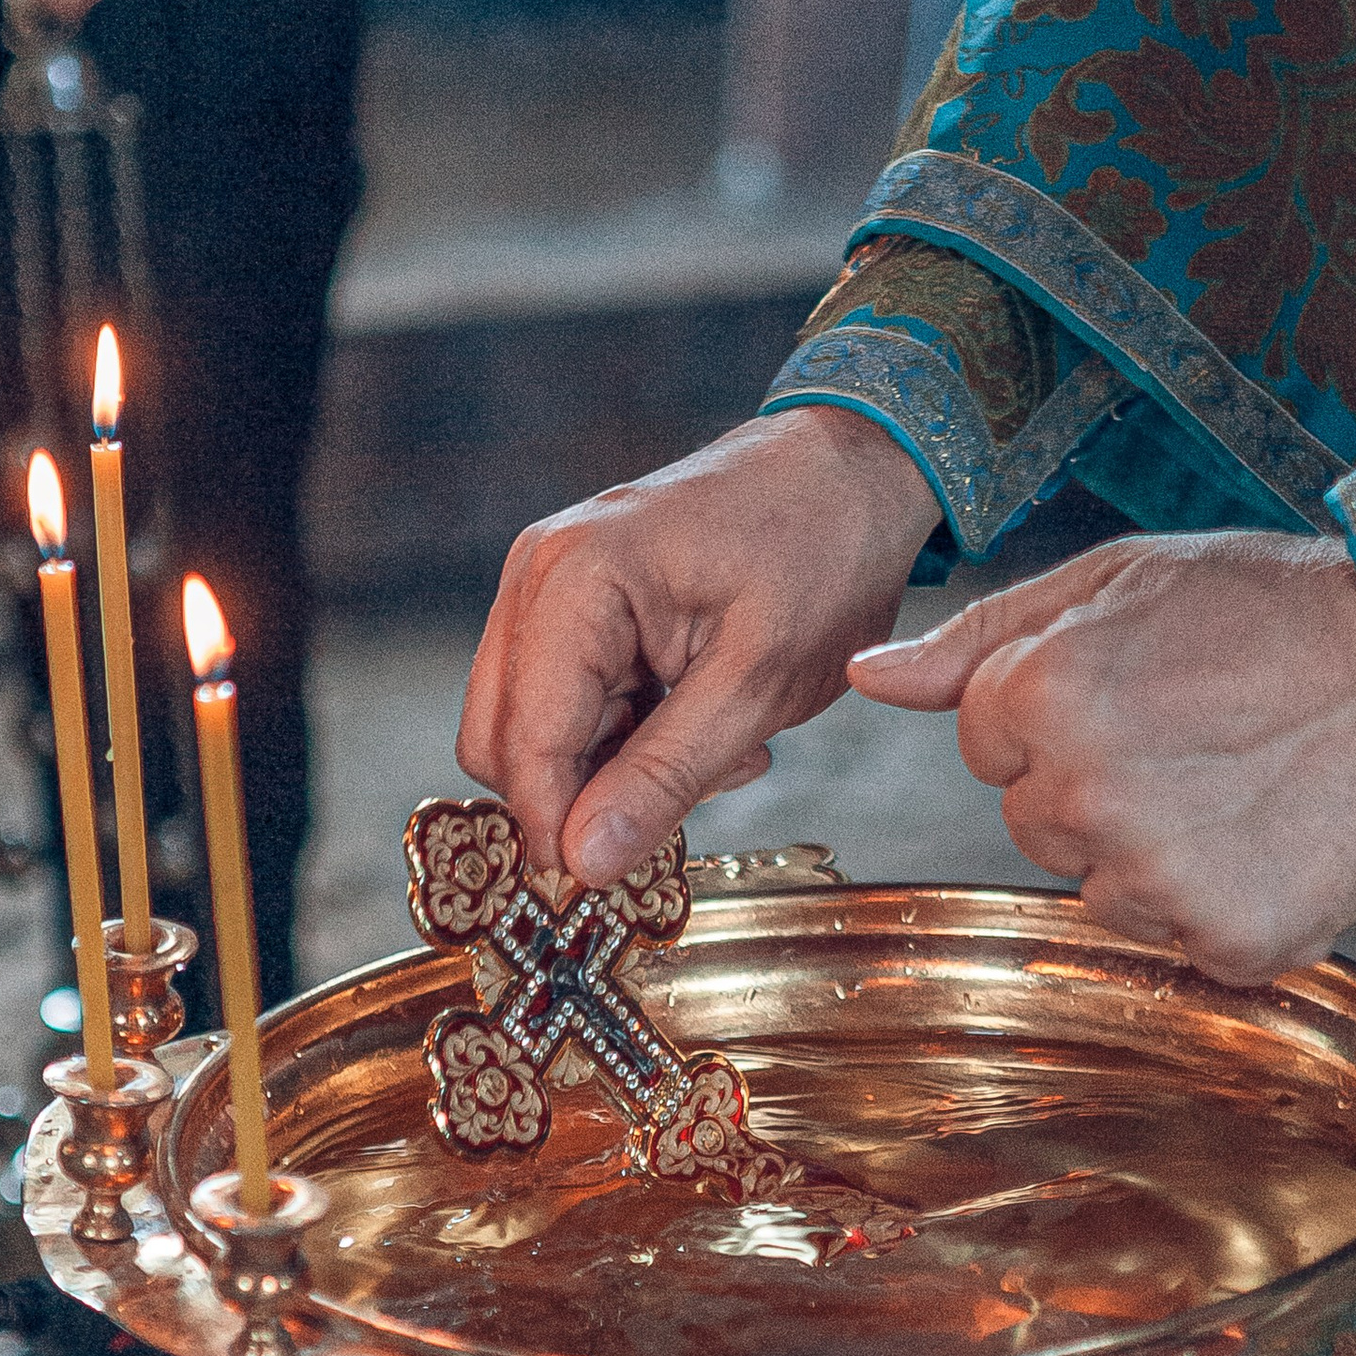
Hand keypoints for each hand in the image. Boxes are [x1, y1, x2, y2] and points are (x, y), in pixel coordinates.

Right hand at [459, 405, 941, 882]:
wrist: (854, 473)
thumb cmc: (822, 552)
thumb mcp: (758, 685)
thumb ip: (664, 776)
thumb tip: (583, 860)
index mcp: (574, 580)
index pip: (524, 741)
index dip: (557, 826)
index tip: (607, 882)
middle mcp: (539, 575)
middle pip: (501, 740)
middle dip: (583, 794)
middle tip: (684, 802)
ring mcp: (550, 587)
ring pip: (534, 729)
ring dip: (613, 767)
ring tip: (719, 750)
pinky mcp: (575, 604)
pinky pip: (567, 702)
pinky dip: (626, 735)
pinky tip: (703, 722)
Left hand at [851, 529, 1355, 980]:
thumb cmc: (1278, 607)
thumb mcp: (1116, 579)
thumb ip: (979, 637)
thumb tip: (869, 678)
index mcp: (1040, 700)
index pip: (989, 744)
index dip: (1064, 714)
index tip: (1148, 687)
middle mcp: (1085, 799)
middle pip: (1037, 825)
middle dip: (1098, 787)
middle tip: (1202, 733)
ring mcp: (1159, 880)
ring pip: (1104, 892)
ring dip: (1158, 853)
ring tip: (1245, 782)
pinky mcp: (1232, 941)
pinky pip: (1185, 942)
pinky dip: (1227, 902)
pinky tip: (1277, 836)